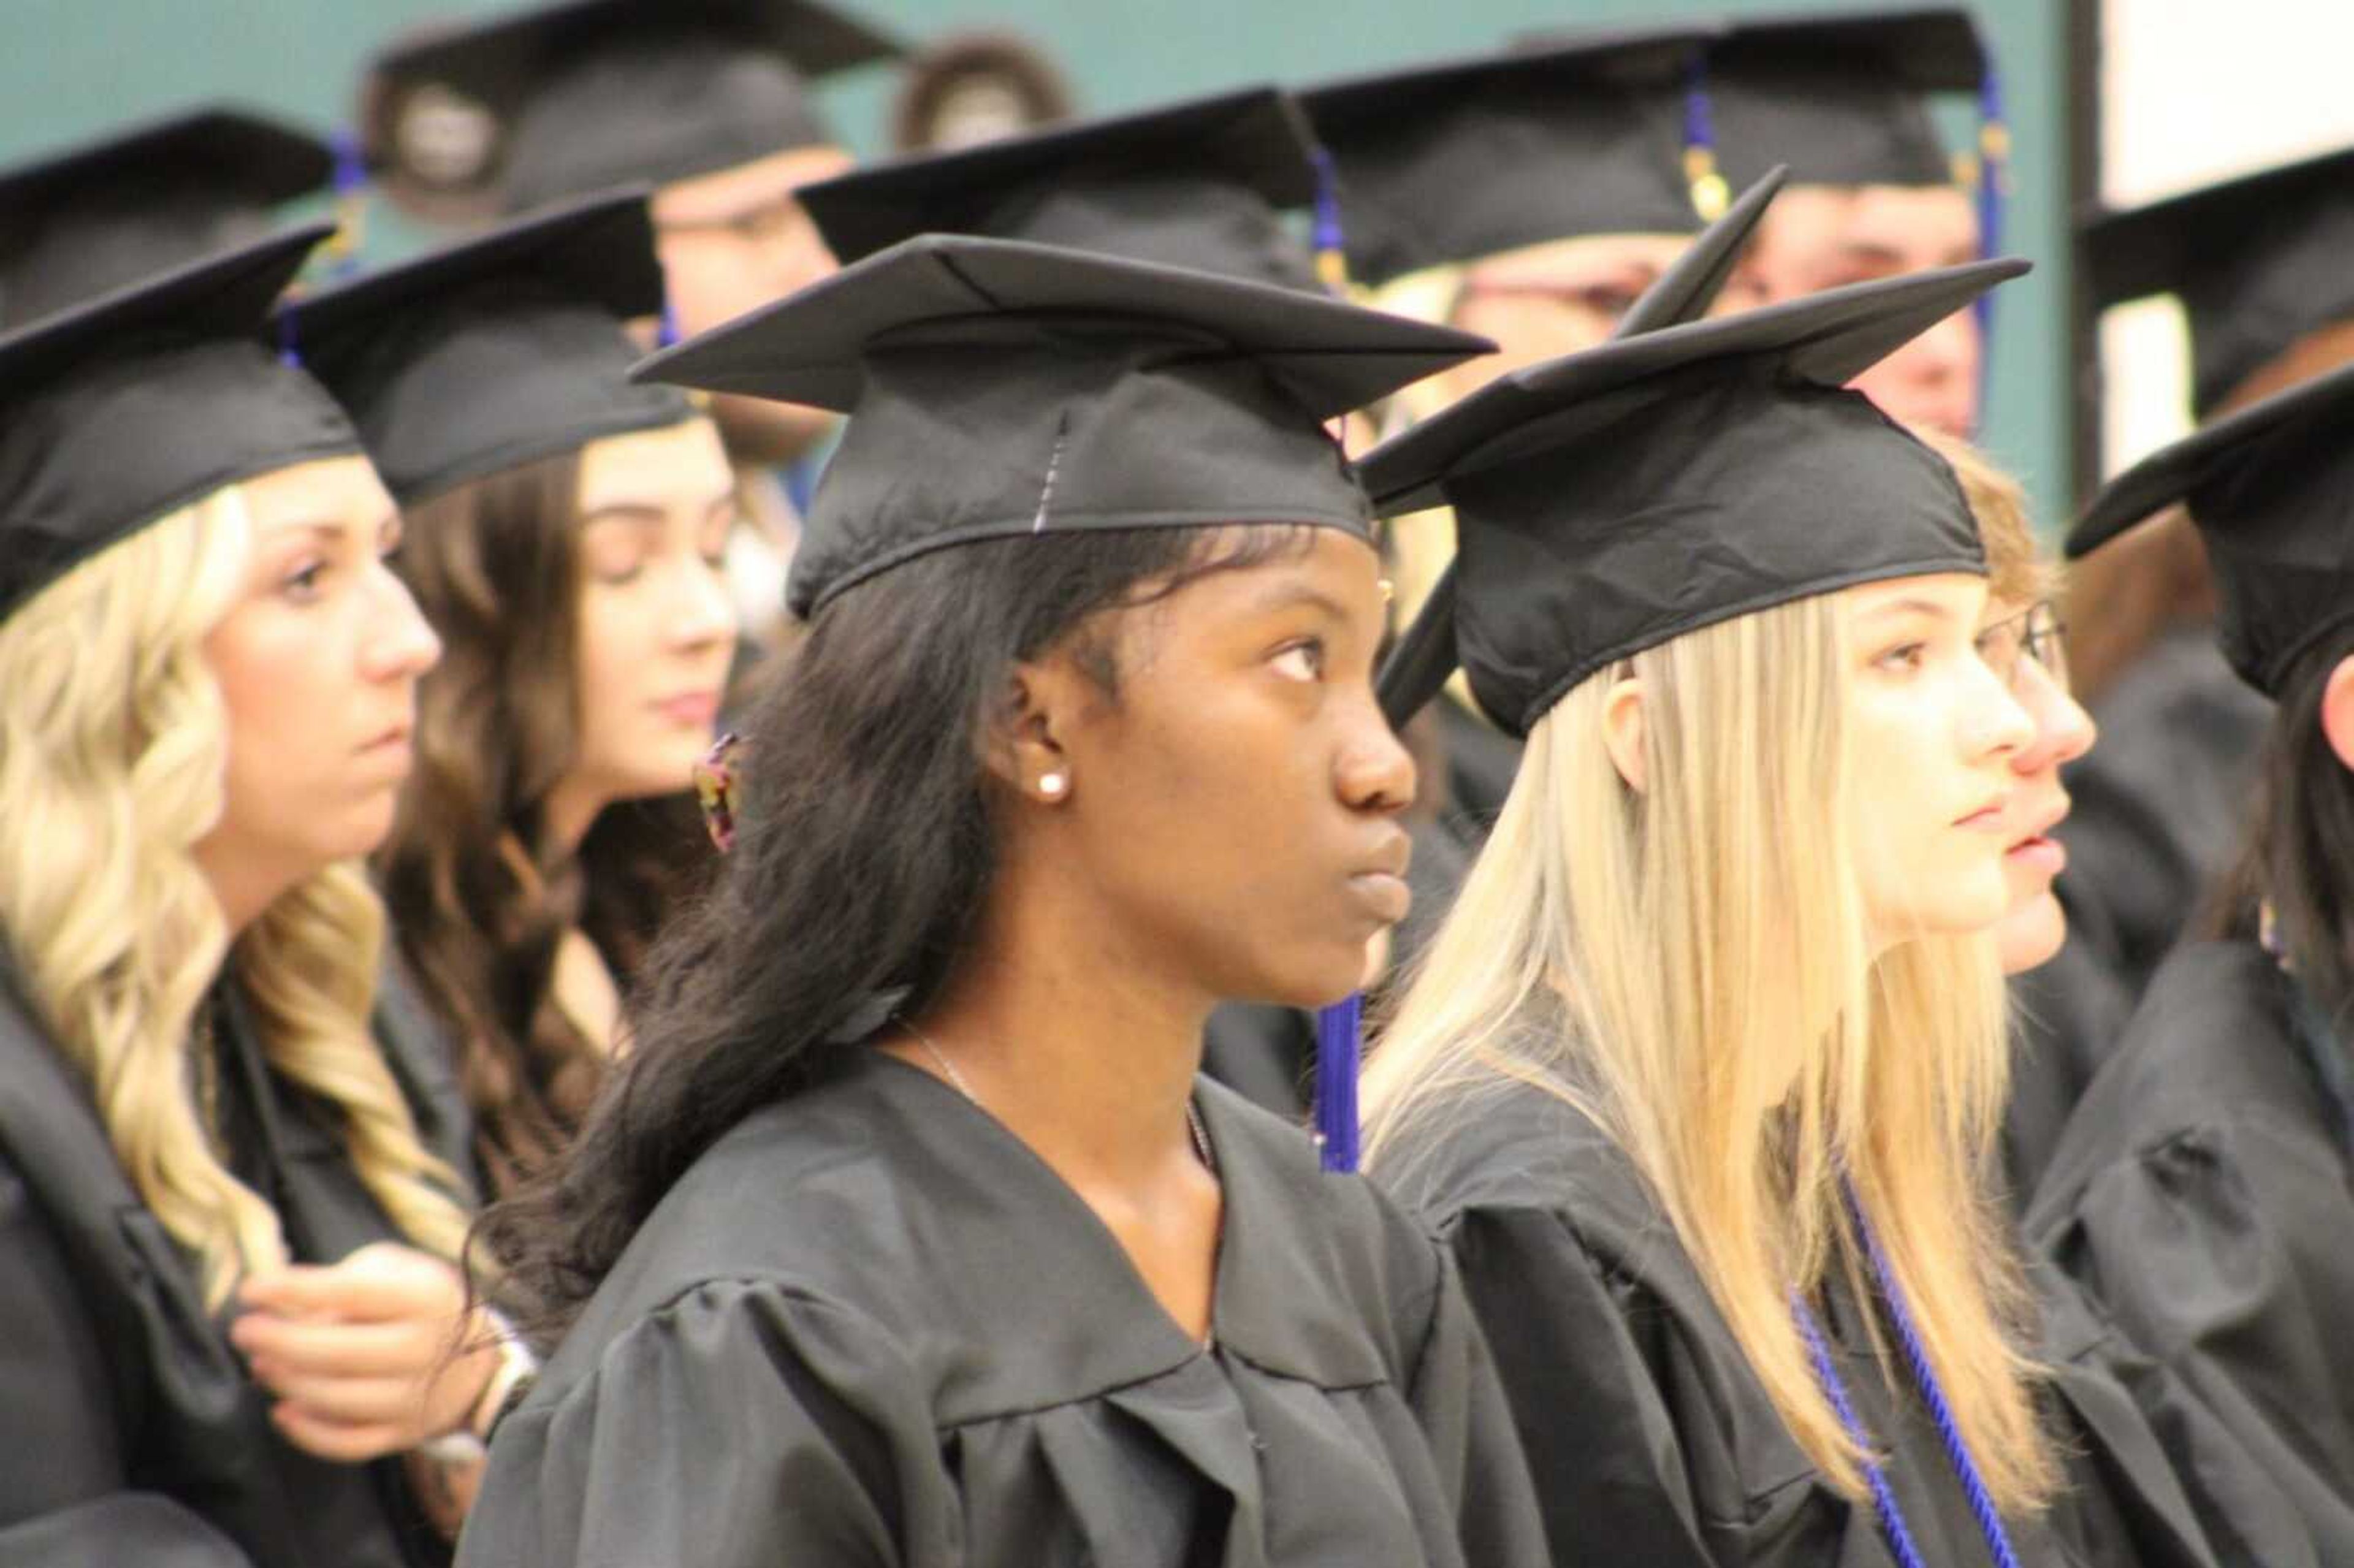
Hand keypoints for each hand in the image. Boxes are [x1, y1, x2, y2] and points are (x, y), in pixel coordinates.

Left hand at [232, 1242, 499, 1463]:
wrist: (477, 1355)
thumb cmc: (419, 1302)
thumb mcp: (394, 1271)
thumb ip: (343, 1281)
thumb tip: (283, 1311)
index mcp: (426, 1297)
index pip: (349, 1292)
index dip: (292, 1289)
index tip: (250, 1290)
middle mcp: (425, 1349)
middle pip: (336, 1351)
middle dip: (278, 1341)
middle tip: (243, 1331)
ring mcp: (416, 1398)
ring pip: (335, 1400)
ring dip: (287, 1382)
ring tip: (261, 1364)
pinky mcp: (405, 1433)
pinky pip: (348, 1444)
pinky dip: (308, 1433)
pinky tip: (283, 1410)